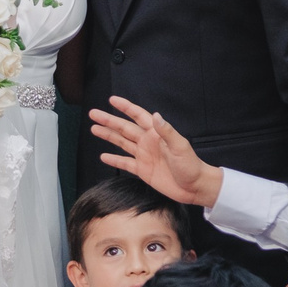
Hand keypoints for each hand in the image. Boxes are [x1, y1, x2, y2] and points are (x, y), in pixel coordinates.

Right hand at [90, 96, 221, 208]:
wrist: (194, 187)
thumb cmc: (190, 165)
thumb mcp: (180, 147)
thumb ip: (167, 132)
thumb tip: (155, 115)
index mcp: (156, 134)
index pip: (138, 116)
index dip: (125, 107)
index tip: (112, 100)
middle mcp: (147, 142)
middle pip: (124, 128)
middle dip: (109, 121)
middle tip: (93, 114)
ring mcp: (143, 156)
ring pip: (122, 143)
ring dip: (108, 136)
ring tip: (94, 129)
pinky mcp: (142, 170)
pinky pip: (125, 163)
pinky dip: (114, 160)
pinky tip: (103, 156)